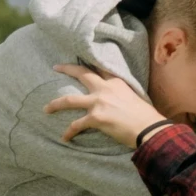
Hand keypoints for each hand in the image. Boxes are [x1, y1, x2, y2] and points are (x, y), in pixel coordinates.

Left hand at [44, 63, 160, 149]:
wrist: (148, 128)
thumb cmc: (145, 116)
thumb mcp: (134, 97)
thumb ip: (122, 95)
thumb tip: (117, 101)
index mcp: (116, 82)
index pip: (99, 68)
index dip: (88, 62)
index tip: (79, 57)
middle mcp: (105, 88)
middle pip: (81, 74)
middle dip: (67, 69)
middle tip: (56, 67)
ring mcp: (98, 102)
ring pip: (69, 100)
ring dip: (55, 104)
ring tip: (46, 109)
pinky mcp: (96, 118)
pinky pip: (76, 125)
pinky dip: (69, 132)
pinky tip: (65, 138)